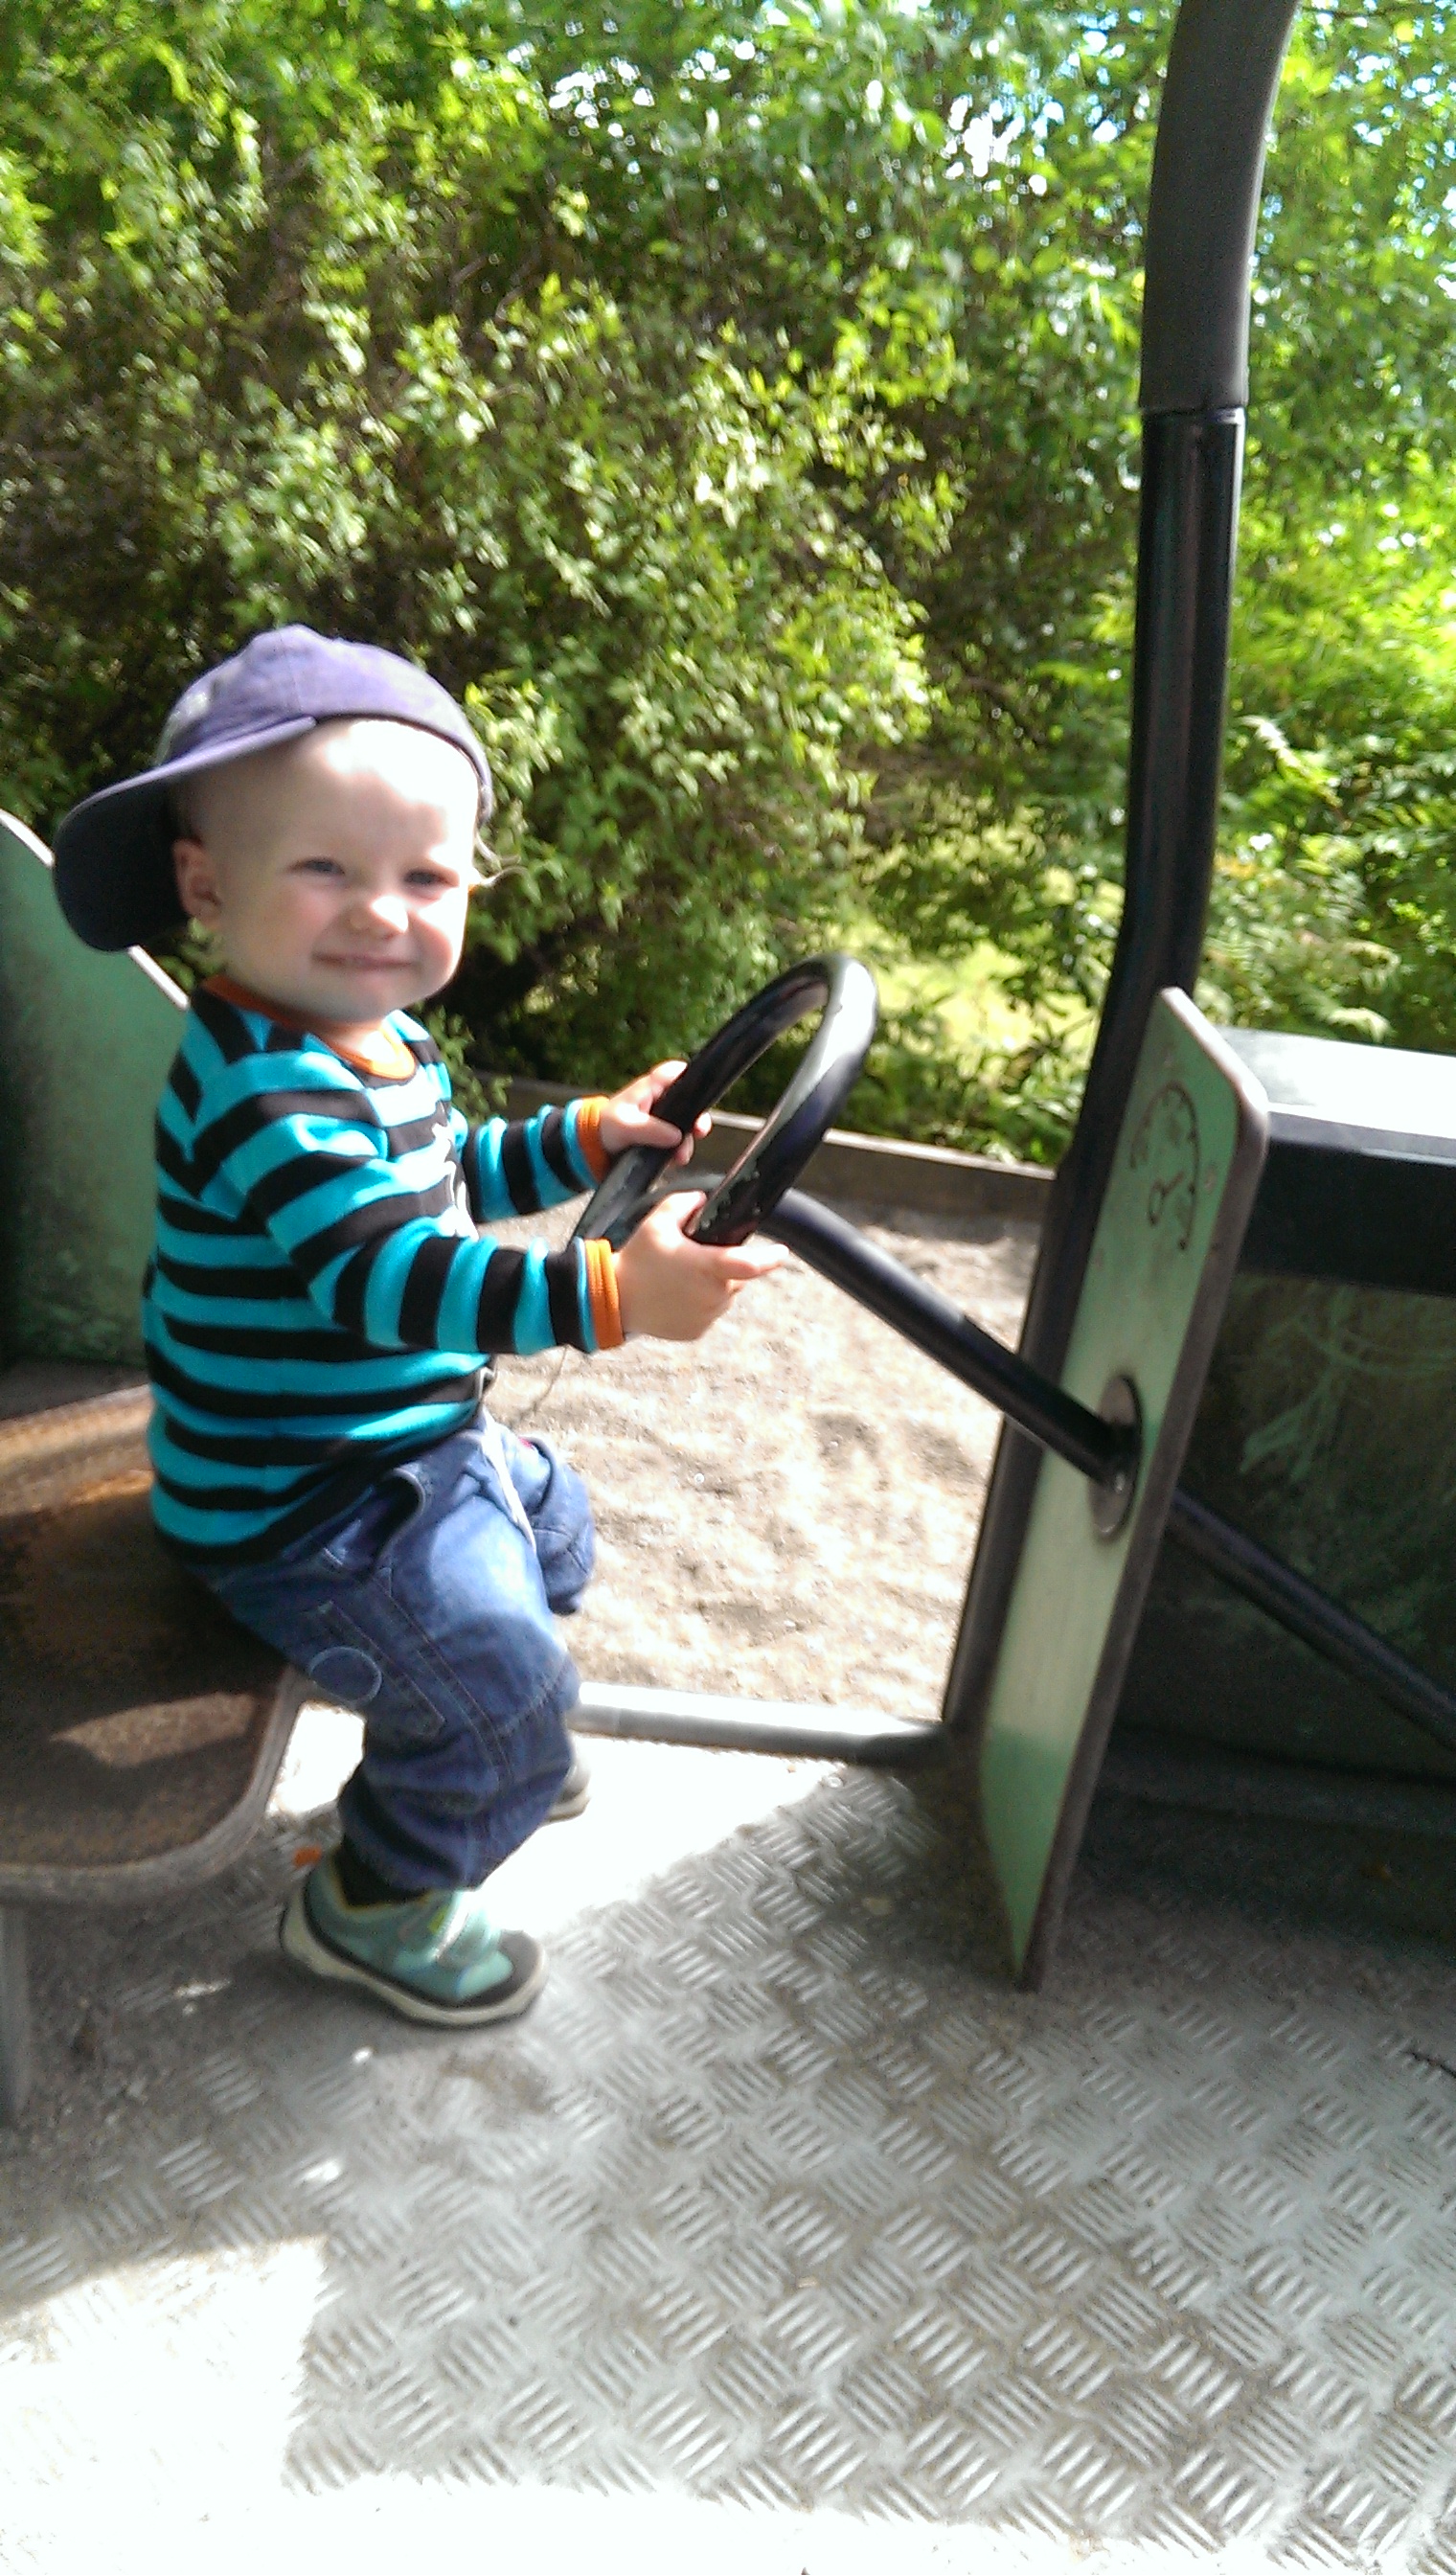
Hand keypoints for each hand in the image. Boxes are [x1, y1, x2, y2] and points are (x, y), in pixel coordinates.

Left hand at [600, 1061, 711, 1165]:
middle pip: (690, 1102)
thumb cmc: (607, 1127)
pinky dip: (680, 1151)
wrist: (596, 1148)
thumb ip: (650, 1129)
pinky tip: (674, 1161)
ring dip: (688, 1141)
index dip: (690, 1076)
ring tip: (680, 1156)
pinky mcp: (664, 1137)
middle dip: (698, 1118)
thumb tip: (676, 1136)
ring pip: (687, 1125)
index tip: (702, 1091)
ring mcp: (664, 1120)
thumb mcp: (625, 1126)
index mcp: (650, 1088)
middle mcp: (661, 1101)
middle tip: (699, 1131)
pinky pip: (680, 1142)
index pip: (674, 1072)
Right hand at [614, 1192, 785, 1341]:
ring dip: (713, 1286)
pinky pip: (708, 1312)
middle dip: (725, 1267)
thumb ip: (684, 1203)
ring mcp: (705, 1317)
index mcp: (707, 1268)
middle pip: (736, 1278)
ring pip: (723, 1296)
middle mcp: (712, 1296)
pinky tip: (676, 1295)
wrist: (614, 1299)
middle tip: (695, 1257)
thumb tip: (703, 1199)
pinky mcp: (696, 1331)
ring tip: (680, 1277)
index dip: (770, 1258)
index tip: (781, 1253)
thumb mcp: (657, 1222)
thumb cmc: (637, 1259)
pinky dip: (700, 1303)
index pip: (750, 1264)